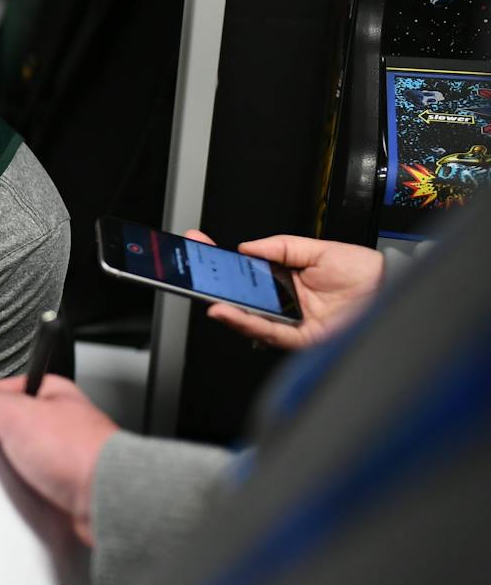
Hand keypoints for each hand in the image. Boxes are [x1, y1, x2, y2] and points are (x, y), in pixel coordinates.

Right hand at [0, 374, 116, 544]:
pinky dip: (19, 490)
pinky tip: (17, 492)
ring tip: (7, 473)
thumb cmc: (80, 453)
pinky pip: (29, 485)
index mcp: (52, 394)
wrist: (107, 502)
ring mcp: (62, 457)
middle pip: (9, 428)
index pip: (3, 391)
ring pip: (19, 459)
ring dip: (8, 469)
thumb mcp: (15, 415)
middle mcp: (60, 424)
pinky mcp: (62, 487)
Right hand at [186, 229, 383, 350]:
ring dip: (226, 307)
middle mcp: (285, 302)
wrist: (393, 288)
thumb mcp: (318, 249)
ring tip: (207, 295)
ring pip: (250, 316)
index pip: (244, 271)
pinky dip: (247, 322)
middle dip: (214, 284)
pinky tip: (230, 311)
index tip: (199, 246)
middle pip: (242, 296)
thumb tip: (247, 247)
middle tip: (192, 271)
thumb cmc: (364, 272)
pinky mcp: (302, 338)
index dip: (220, 261)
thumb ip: (281, 246)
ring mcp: (292, 321)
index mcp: (285, 278)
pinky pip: (269, 331)